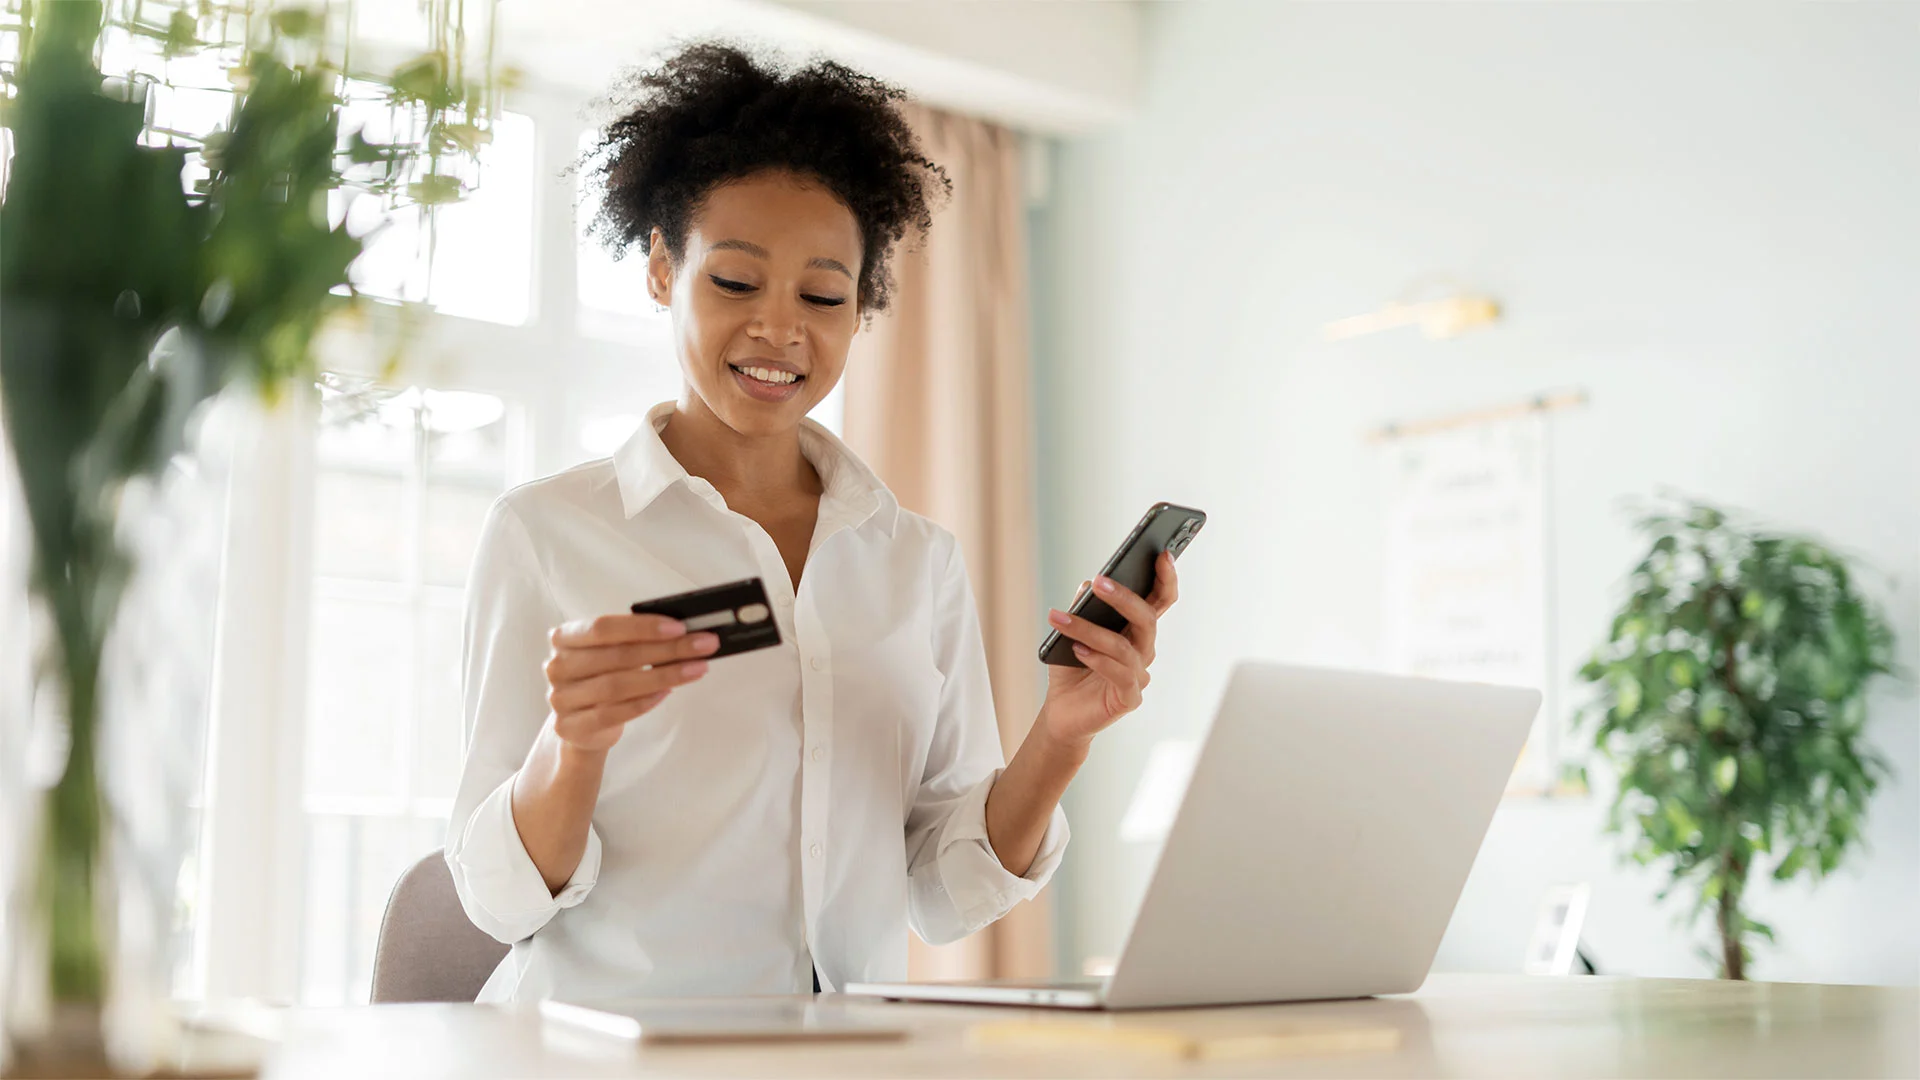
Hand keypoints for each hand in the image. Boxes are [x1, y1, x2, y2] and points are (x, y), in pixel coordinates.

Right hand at [544, 614, 718, 751]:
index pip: (604, 628)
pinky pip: (614, 713)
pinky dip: (644, 702)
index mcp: (565, 637)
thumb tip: (684, 631)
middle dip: (667, 650)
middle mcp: (557, 666)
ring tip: (696, 669)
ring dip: (664, 676)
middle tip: (703, 646)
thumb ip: (636, 640)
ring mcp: (561, 698)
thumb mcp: (612, 652)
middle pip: (618, 656)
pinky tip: (668, 692)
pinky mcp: (571, 726)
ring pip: (618, 685)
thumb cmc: (603, 676)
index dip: (642, 627)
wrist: (580, 725)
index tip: (680, 627)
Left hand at [1037, 551, 1179, 746]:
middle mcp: (1143, 650)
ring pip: (1124, 646)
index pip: (1159, 600)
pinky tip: (1077, 650)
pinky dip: (1097, 660)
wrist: (1062, 712)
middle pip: (1147, 619)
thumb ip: (1083, 607)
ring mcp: (1139, 675)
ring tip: (1060, 620)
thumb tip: (1089, 582)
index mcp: (1135, 630)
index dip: (1166, 578)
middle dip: (1124, 598)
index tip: (1162, 553)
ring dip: (1090, 630)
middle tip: (1101, 582)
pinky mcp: (1129, 698)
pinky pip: (1119, 675)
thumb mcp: (1071, 632)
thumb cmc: (1071, 669)